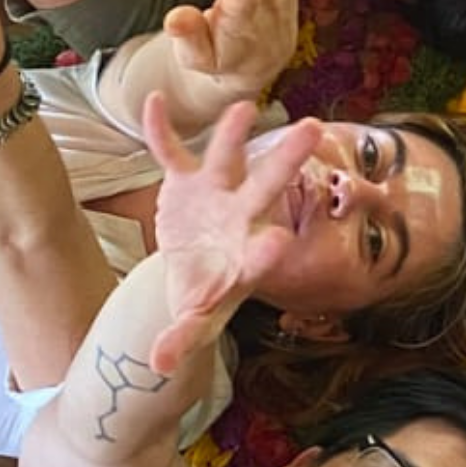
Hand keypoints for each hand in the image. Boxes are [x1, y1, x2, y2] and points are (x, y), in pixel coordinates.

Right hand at [140, 93, 320, 372]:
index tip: (276, 241)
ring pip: (228, 157)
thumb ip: (182, 339)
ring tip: (244, 105)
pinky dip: (160, 130)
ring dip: (233, 133)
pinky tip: (152, 100)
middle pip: (267, 186)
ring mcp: (216, 194)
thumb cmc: (205, 295)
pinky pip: (171, 152)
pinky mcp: (185, 182)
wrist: (193, 271)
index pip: (263, 253)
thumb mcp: (194, 321)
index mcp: (249, 257)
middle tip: (314, 128)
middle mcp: (241, 217)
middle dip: (287, 160)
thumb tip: (160, 366)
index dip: (267, 250)